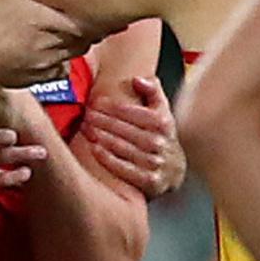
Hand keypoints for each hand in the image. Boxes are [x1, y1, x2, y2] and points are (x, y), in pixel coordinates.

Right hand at [0, 0, 102, 87]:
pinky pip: (61, 71)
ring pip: (73, 55)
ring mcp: (45, 63)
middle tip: (78, 21)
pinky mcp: (38, 78)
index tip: (84, 10)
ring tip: (64, 35)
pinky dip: (61, 63)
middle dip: (82, 32)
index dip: (86, 17)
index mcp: (46, 21)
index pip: (82, 22)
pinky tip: (51, 52)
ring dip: (72, 46)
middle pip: (82, 40)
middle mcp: (50, 44)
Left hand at [83, 76, 183, 198]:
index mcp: (162, 122)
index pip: (131, 111)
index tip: (94, 102)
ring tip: (85, 128)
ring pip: (122, 147)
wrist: (175, 170)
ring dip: (101, 137)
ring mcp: (154, 162)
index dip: (110, 106)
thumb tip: (137, 79)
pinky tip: (94, 149)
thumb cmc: (161, 135)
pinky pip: (124, 168)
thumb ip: (152, 91)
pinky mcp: (149, 181)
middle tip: (85, 115)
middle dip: (101, 120)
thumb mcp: (162, 111)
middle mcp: (159, 142)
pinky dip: (107, 158)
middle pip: (123, 128)